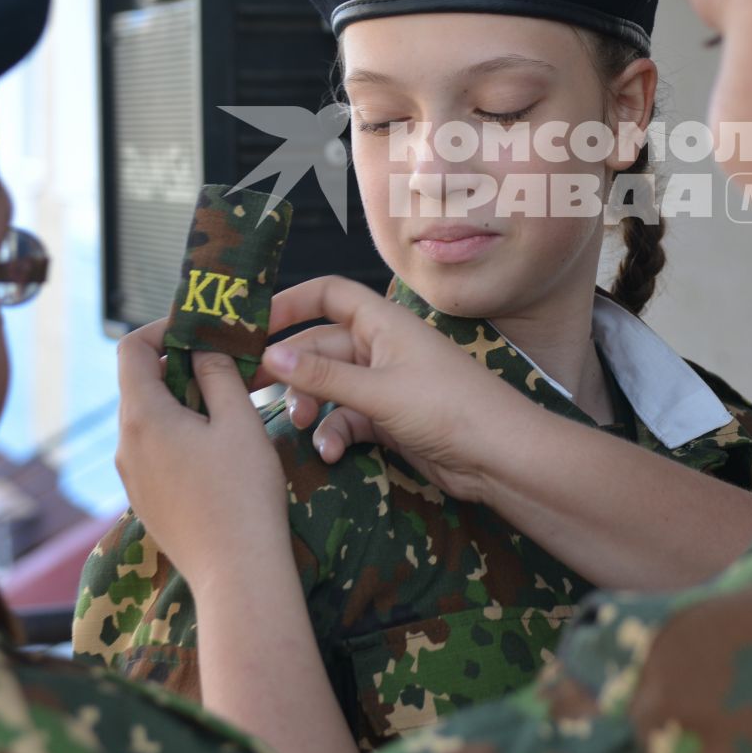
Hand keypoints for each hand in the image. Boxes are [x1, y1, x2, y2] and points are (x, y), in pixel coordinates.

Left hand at [113, 319, 291, 594]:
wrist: (236, 571)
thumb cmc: (242, 492)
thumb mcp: (239, 421)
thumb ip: (218, 375)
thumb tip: (202, 351)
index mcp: (143, 416)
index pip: (130, 349)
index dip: (161, 329)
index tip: (198, 330)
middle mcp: (126, 445)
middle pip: (139, 385)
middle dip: (179, 367)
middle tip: (224, 366)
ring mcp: (131, 477)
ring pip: (148, 421)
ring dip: (181, 404)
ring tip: (227, 409)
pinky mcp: (145, 501)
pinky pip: (154, 453)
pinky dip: (178, 436)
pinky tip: (217, 451)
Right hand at [254, 276, 540, 503]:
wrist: (500, 457)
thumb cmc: (450, 408)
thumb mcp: (378, 391)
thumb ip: (323, 376)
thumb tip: (270, 355)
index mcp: (385, 323)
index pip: (330, 294)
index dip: (291, 303)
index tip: (253, 326)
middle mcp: (383, 348)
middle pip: (322, 346)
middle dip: (290, 367)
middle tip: (251, 389)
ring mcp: (387, 385)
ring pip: (331, 387)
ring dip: (311, 405)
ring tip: (297, 424)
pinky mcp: (391, 420)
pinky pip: (349, 419)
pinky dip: (335, 433)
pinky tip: (330, 452)